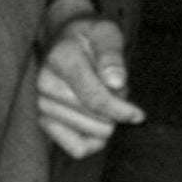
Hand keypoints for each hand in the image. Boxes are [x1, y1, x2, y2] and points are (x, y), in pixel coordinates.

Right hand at [35, 2, 140, 157]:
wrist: (66, 39)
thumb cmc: (91, 37)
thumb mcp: (107, 33)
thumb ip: (112, 55)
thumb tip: (116, 83)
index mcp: (61, 59)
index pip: (95, 99)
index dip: (121, 110)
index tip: (139, 115)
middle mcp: (45, 84)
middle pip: (96, 119)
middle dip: (115, 110)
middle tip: (115, 91)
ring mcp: (42, 104)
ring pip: (90, 135)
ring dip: (105, 121)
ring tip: (103, 99)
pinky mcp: (44, 121)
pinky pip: (76, 148)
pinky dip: (93, 142)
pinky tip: (98, 124)